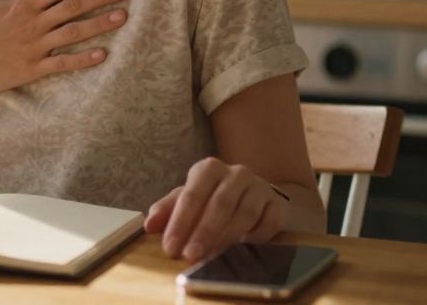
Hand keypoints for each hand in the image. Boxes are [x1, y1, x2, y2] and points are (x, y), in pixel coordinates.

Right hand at [0, 0, 130, 95]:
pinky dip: (83, 60)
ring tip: (123, 16)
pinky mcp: (32, 69)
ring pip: (74, 33)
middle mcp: (32, 23)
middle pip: (74, 6)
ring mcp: (34, 47)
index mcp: (22, 4)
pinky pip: (62, 64)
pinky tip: (102, 55)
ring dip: (100, 24)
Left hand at [144, 157, 288, 261]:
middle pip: (219, 203)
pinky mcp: (277, 204)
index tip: (170, 247)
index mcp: (209, 169)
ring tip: (213, 257)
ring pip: (244, 213)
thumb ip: (168, 210)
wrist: (255, 194)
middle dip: (203, 232)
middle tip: (191, 256)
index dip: (180, 222)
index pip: (191, 194)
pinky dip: (256, 237)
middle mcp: (236, 173)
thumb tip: (149, 225)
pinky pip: (269, 222)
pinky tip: (243, 250)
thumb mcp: (189, 198)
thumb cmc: (215, 197)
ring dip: (227, 237)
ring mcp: (259, 187)